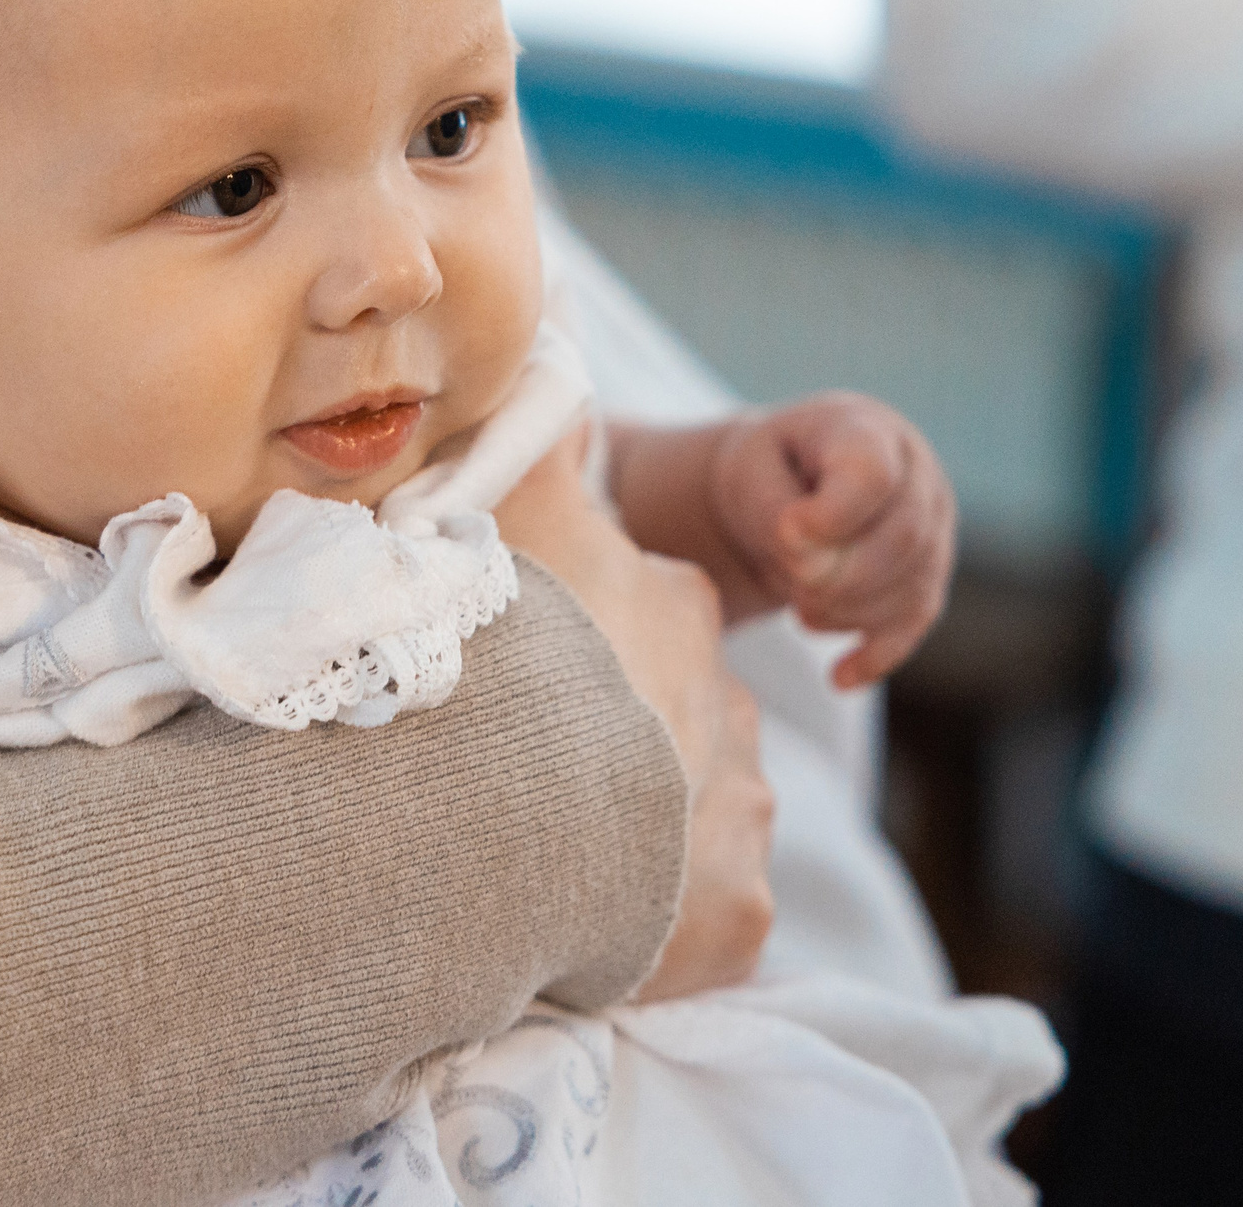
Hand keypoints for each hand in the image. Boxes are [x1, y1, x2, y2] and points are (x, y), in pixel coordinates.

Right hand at [496, 428, 776, 999]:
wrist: (504, 823)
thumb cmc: (501, 656)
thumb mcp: (513, 517)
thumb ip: (544, 435)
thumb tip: (563, 324)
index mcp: (674, 606)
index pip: (644, 612)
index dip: (582, 643)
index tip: (527, 679)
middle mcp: (727, 703)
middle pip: (676, 717)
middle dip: (619, 741)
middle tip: (528, 769)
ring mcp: (740, 811)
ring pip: (697, 814)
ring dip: (644, 829)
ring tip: (554, 851)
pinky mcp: (741, 912)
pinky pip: (706, 912)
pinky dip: (660, 918)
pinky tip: (595, 916)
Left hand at [710, 392, 954, 687]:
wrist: (790, 483)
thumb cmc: (770, 469)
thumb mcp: (753, 471)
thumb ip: (775, 507)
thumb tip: (808, 557)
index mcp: (869, 432)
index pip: (874, 475)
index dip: (834, 514)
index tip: (787, 533)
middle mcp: (919, 477)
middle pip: (902, 539)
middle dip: (838, 576)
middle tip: (789, 579)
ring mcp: (935, 530)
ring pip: (911, 588)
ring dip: (846, 610)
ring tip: (798, 601)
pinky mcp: (927, 580)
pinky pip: (914, 626)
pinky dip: (876, 656)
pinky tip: (839, 677)